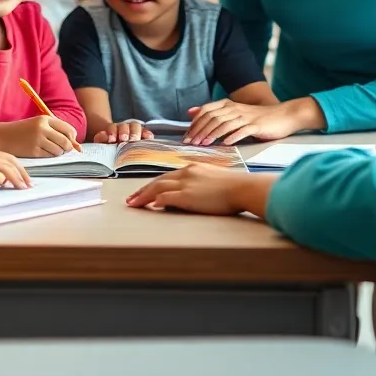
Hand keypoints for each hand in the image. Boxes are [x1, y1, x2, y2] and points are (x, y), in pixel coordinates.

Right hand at [0, 116, 78, 156]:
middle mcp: (42, 128)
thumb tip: (77, 146)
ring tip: (51, 150)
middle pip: (66, 142)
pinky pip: (50, 156)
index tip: (70, 141)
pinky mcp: (33, 151)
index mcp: (45, 119)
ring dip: (58, 153)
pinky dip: (50, 156)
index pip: (68, 130)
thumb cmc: (25, 131)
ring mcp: (37, 140)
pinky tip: (43, 152)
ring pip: (59, 150)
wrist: (4, 136)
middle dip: (68, 148)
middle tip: (63, 149)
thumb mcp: (39, 125)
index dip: (72, 138)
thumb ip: (57, 131)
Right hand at [0, 145, 31, 191]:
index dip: (18, 167)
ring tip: (23, 188)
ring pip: (7, 168)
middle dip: (23, 172)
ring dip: (18, 179)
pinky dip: (5, 181)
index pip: (6, 157)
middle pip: (11, 160)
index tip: (24, 177)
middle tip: (29, 184)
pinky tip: (6, 187)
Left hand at [93, 120, 153, 143]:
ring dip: (134, 133)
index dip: (112, 132)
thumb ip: (101, 139)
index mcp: (112, 130)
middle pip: (124, 125)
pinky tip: (148, 137)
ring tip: (134, 140)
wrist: (117, 149)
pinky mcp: (143, 137)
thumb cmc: (109, 148)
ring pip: (135, 126)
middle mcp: (124, 128)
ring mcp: (134, 132)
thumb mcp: (102, 144)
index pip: (112, 127)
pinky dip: (147, 134)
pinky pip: (147, 133)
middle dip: (124, 132)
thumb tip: (105, 136)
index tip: (111, 140)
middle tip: (123, 139)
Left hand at [125, 164, 260, 215]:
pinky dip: (156, 201)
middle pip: (158, 180)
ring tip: (133, 204)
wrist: (243, 188)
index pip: (168, 176)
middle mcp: (186, 173)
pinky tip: (150, 207)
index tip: (147, 191)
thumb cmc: (236, 187)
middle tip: (132, 198)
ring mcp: (186, 183)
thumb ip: (203, 184)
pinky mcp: (187, 195)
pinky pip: (165, 197)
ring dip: (143, 196)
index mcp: (193, 168)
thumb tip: (197, 193)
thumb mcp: (216, 180)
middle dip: (143, 190)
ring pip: (157, 187)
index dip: (155, 184)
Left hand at [183, 98, 322, 145]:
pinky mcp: (257, 126)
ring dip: (212, 134)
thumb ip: (215, 113)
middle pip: (212, 118)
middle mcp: (235, 109)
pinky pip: (242, 131)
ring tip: (203, 144)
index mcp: (228, 105)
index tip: (187, 136)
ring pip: (224, 124)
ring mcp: (246, 117)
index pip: (206, 111)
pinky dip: (232, 137)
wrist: (285, 115)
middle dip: (199, 131)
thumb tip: (191, 112)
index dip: (195, 123)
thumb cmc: (258, 118)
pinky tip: (225, 144)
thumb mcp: (235, 113)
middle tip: (190, 143)